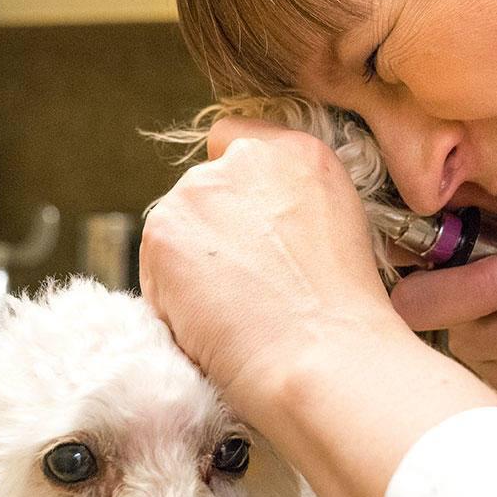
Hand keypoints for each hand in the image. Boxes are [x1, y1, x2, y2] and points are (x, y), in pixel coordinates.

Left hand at [140, 118, 411, 418]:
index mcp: (299, 152)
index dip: (236, 190)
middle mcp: (245, 159)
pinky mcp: (162, 231)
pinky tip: (209, 323)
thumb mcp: (340, 230)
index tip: (247, 231)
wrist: (319, 355)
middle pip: (202, 190)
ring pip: (174, 230)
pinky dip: (171, 300)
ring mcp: (199, 191)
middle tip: (243, 287)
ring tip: (231, 312)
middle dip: (211, 233)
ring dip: (188, 267)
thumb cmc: (342, 317)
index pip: (237, 142)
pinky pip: (154, 270)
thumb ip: (293, 206)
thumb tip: (258, 228)